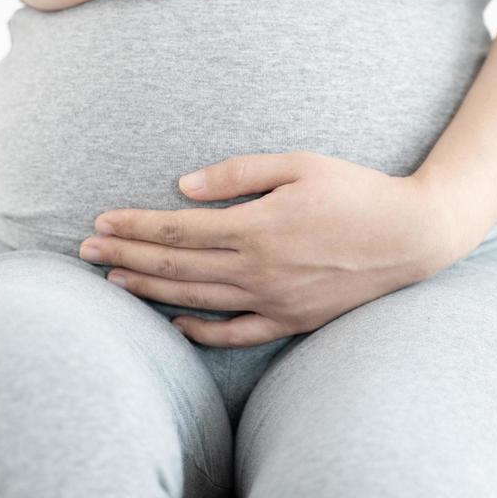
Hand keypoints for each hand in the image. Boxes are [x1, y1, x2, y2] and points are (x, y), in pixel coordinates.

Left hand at [79, 151, 463, 346]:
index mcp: (259, 227)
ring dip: (149, 291)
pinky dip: (201, 331)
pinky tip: (174, 322)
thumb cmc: (356, 190)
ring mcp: (274, 301)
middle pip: (177, 268)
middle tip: (85, 251)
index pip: (179, 231)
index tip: (100, 221)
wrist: (412, 236)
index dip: (135, 226)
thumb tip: (184, 187)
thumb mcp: (300, 164)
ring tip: (113, 281)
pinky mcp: (291, 320)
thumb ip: (240, 174)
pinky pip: (236, 333)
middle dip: (126, 257)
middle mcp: (260, 270)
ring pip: (196, 301)